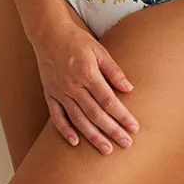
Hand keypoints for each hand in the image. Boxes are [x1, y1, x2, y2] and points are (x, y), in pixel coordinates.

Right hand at [32, 19, 139, 154]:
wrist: (49, 34)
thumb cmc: (77, 40)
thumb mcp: (99, 50)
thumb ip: (114, 71)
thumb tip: (129, 88)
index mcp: (88, 73)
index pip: (108, 101)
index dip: (122, 116)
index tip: (134, 127)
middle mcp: (73, 86)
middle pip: (96, 114)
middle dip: (112, 130)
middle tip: (126, 144)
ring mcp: (60, 92)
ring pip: (78, 120)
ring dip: (93, 136)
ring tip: (106, 149)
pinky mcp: (50, 94)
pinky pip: (57, 117)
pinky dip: (65, 131)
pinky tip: (75, 142)